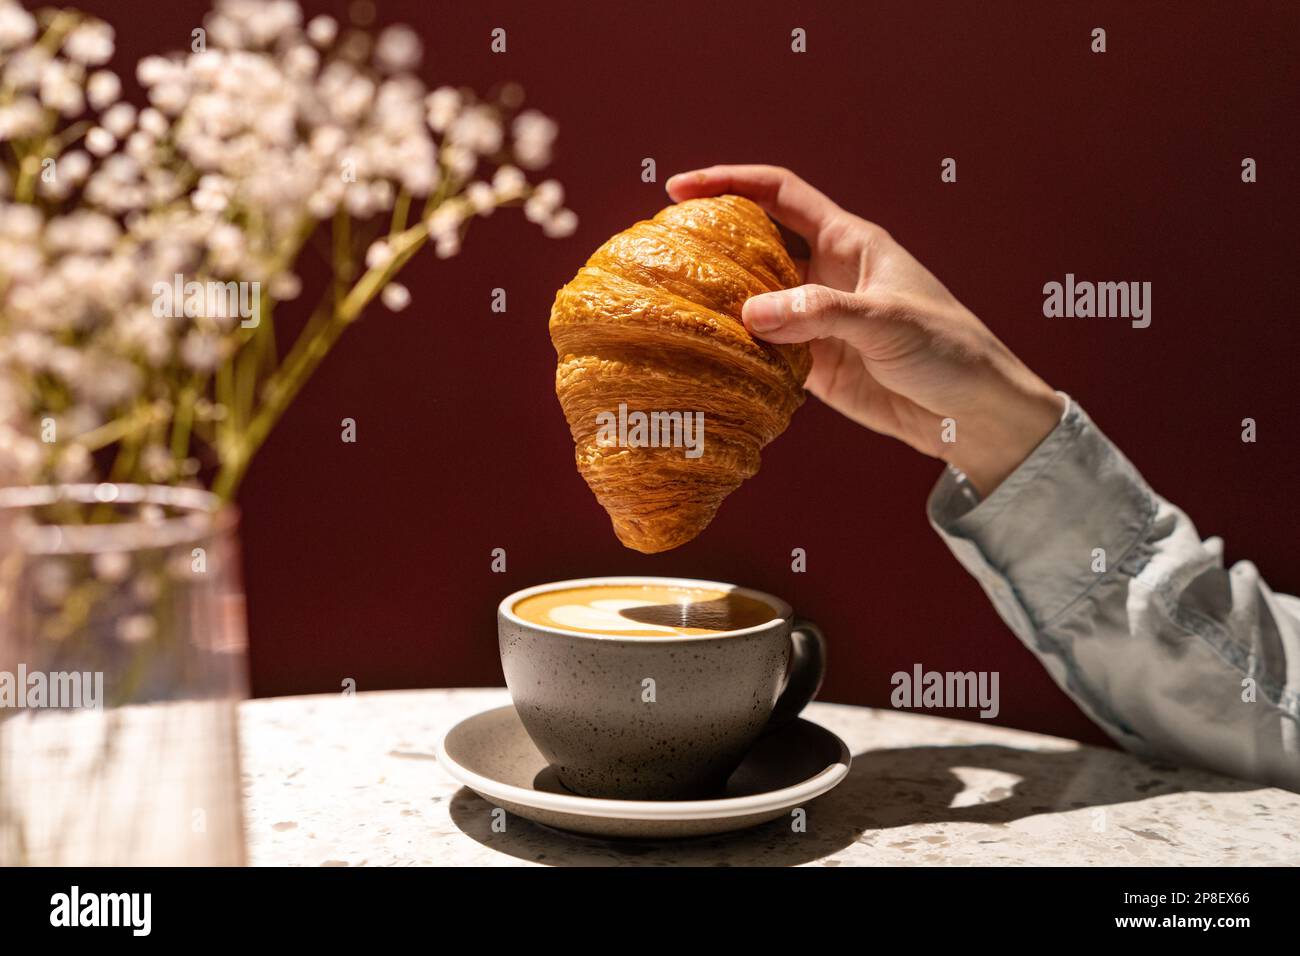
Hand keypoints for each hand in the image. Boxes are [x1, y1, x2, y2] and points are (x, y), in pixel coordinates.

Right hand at [666, 165, 1064, 496]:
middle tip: (662, 253)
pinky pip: (762, 352)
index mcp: (849, 242)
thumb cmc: (948, 349)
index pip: (780, 195)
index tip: (680, 188)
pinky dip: (735, 352)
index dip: (730, 182)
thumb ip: (819, 313)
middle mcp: (826, 275)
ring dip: (718, 304)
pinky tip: (705, 356)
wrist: (973, 414)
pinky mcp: (812, 366)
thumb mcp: (887, 320)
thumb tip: (749, 314)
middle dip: (711, 243)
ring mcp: (815, 321)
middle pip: (755, 245)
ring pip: (753, 302)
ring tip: (670, 307)